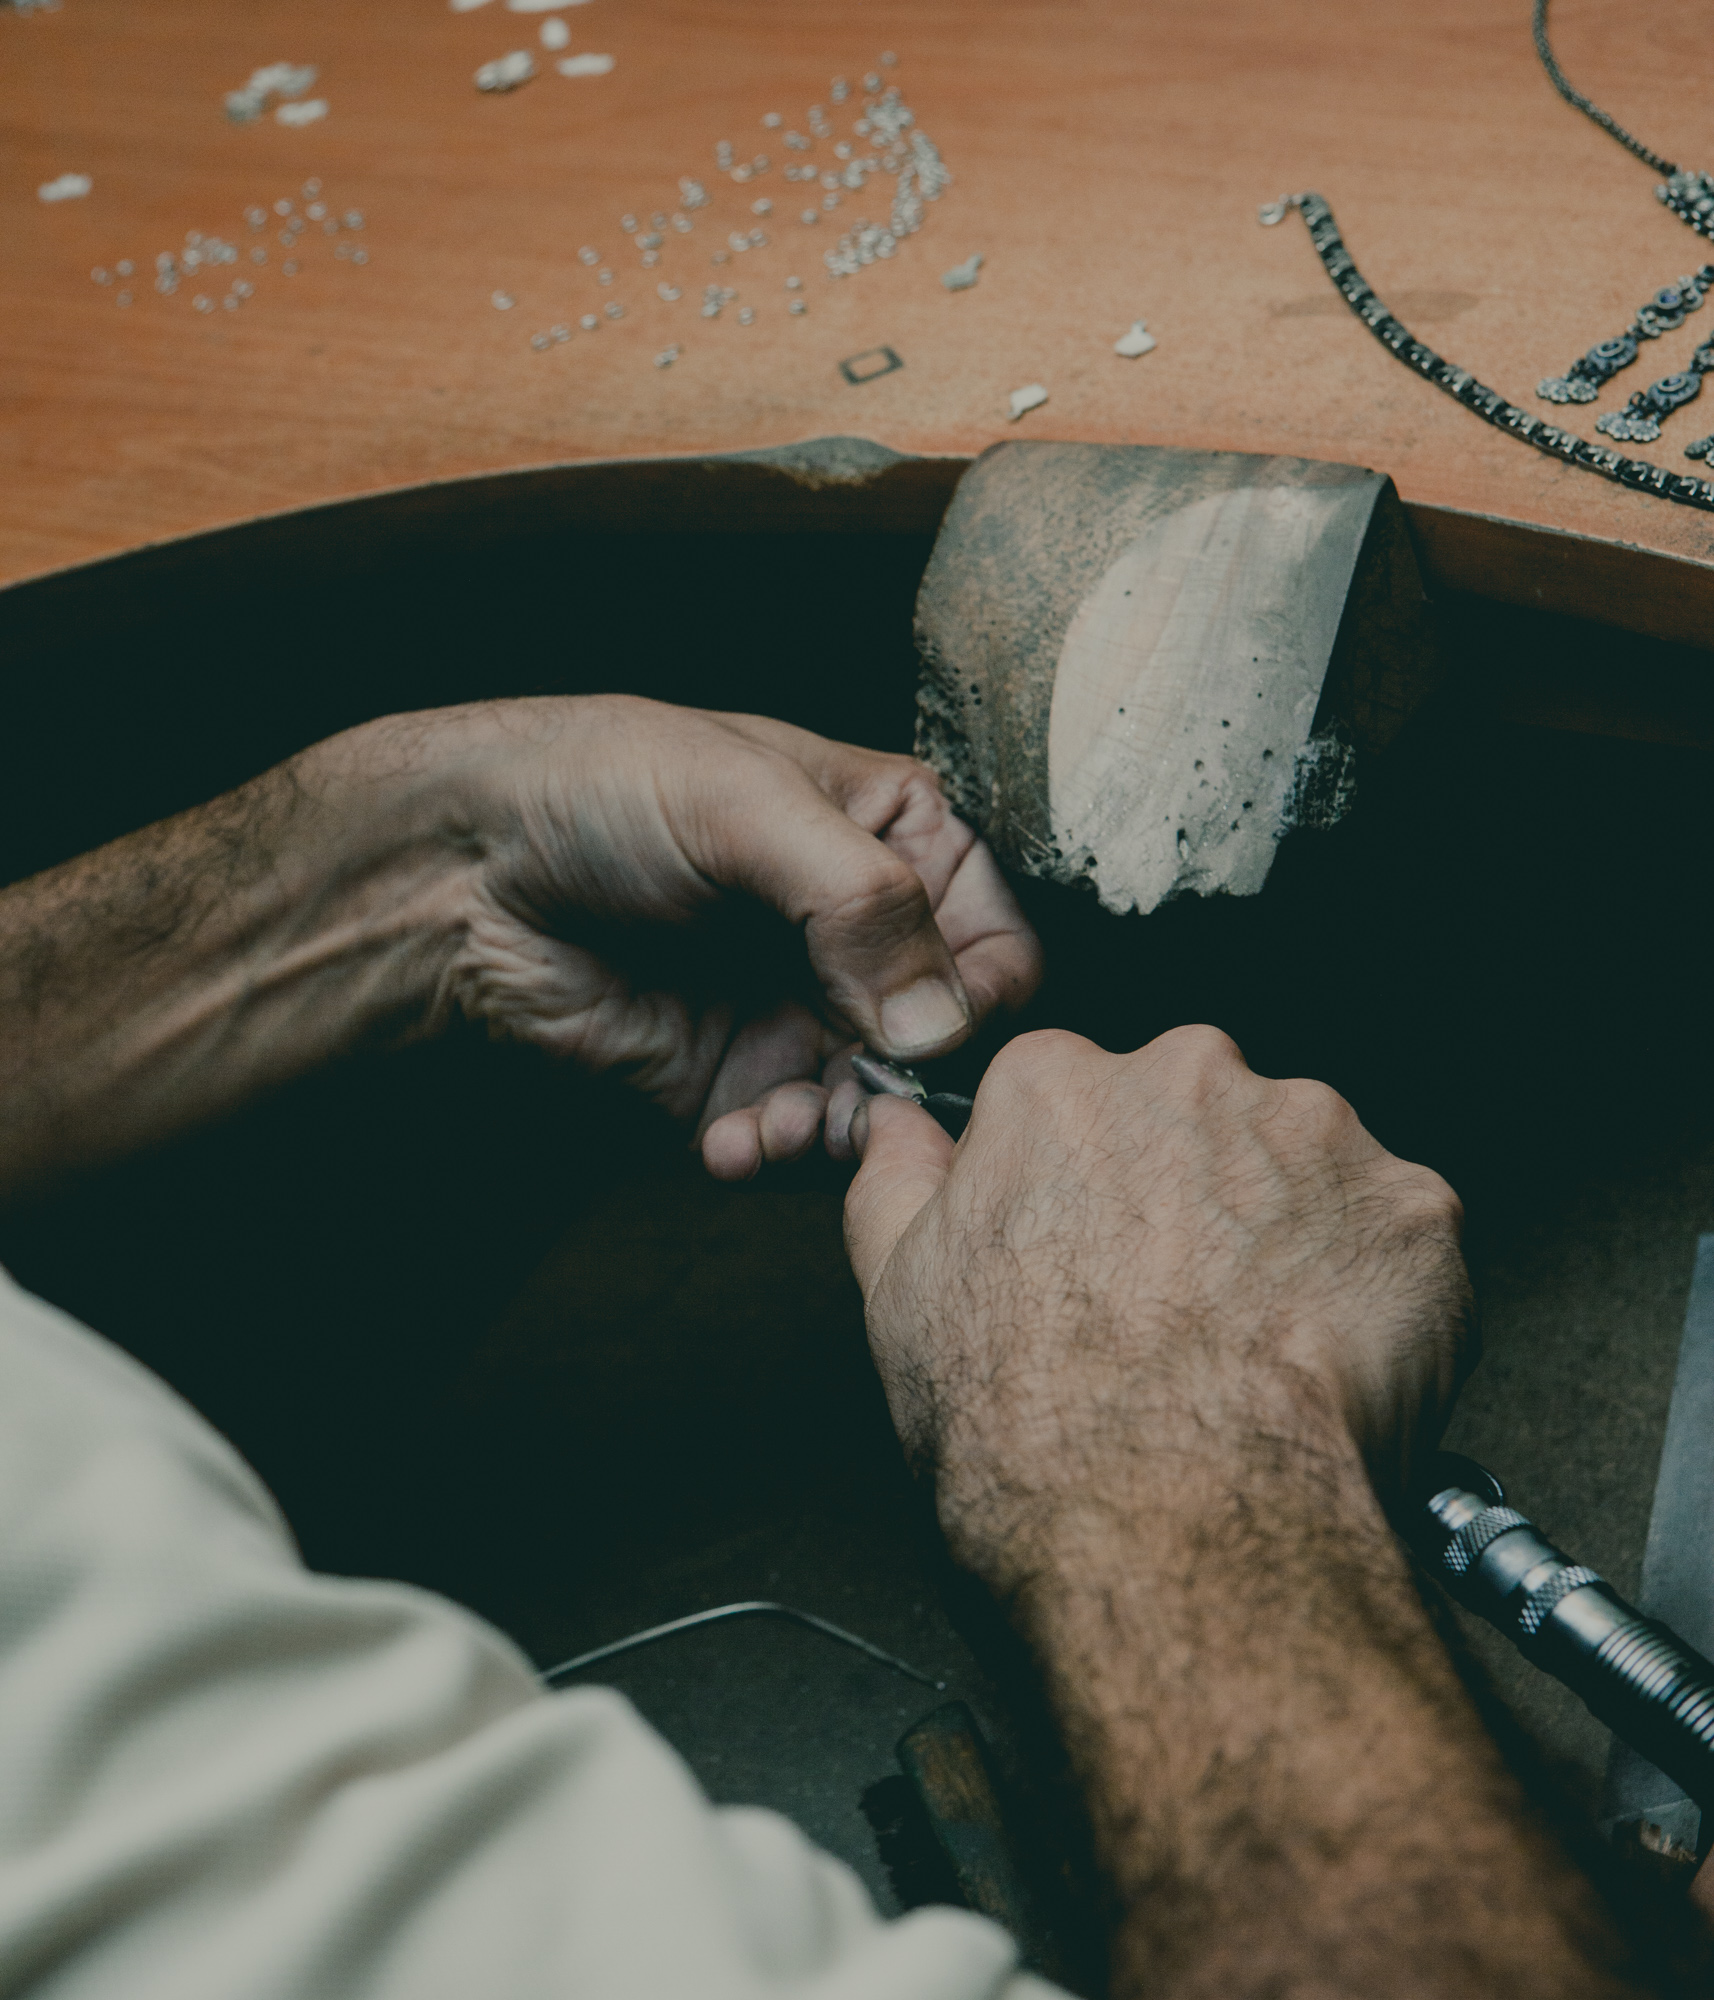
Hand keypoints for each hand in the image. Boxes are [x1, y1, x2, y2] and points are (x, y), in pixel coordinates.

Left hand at [430, 697, 1041, 1177]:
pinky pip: (792, 1147)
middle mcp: (863, 936)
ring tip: (779, 1123)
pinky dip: (774, 1160)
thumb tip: (941, 1021)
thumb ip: (861, 900)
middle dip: (909, 1085)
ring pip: (880, 1109)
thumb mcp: (745, 804)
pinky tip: (728, 1142)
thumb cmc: (604, 787)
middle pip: (950, 1044)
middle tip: (855, 1091)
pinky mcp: (740, 1081)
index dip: (982, 995)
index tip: (931, 1027)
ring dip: (842, 1136)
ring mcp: (803, 1013)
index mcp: (895, 840)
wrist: (463, 868)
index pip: (1001, 940)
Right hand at [843, 1035, 1638, 1999]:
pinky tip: (1325, 1361)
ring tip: (1257, 1344)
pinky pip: (1399, 1232)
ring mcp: (1312, 1136)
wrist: (1173, 1524)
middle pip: (1198, 1115)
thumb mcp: (899, 1294)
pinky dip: (1375, 1289)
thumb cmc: (1035, 1428)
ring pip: (1305, 1166)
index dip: (1085, 1184)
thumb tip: (898, 1133)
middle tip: (1181, 1307)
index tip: (1094, 1247)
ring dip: (1291, 1233)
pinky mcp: (1412, 1208)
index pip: (1074, 1097)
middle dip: (1196, 1194)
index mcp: (1059, 1087)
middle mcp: (1188, 1079)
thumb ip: (896, 1179)